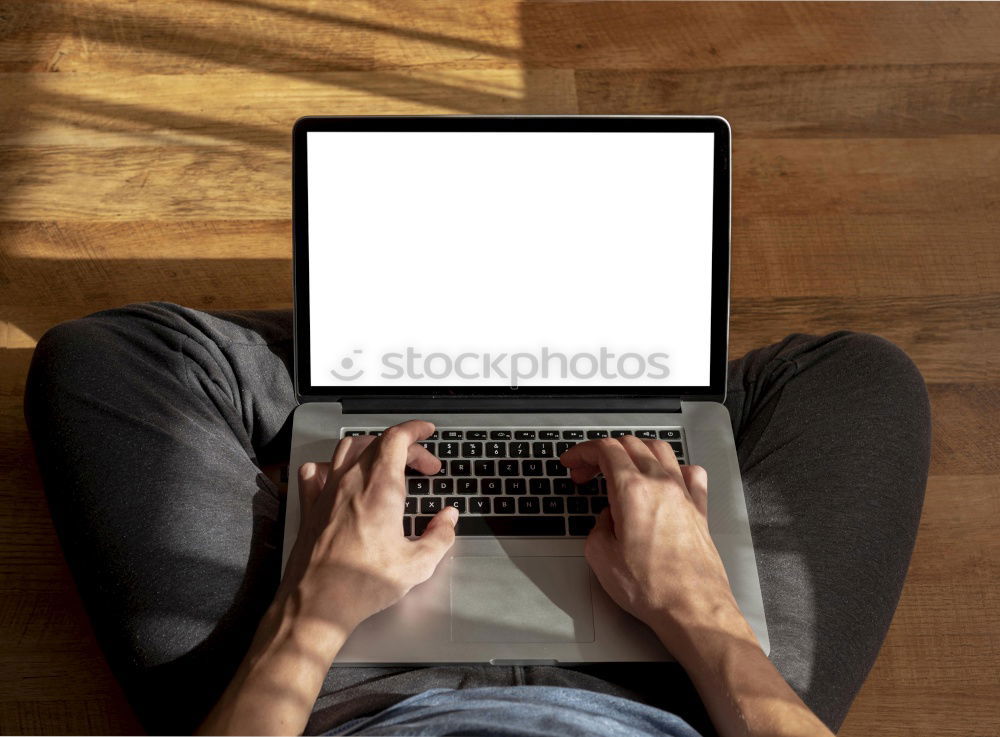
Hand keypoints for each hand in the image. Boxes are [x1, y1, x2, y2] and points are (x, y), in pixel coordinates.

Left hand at [279, 420, 457, 646]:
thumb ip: (440, 535)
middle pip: (378, 442)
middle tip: (423, 466)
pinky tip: (338, 475)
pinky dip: (331, 465)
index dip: (415, 430)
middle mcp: (351, 481)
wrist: (317, 603)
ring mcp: (326, 492)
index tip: (427, 432)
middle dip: (405, 446)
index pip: (397, 438)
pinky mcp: (310, 507)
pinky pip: (315, 472)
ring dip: (372, 448)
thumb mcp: (417, 564)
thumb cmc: (362, 584)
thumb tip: (449, 518)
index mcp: (380, 488)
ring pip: (346, 449)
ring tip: (387, 462)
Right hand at [560, 436, 743, 652]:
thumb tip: (606, 520)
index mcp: (633, 491)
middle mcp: (661, 484)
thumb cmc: (652, 589)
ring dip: (635, 452)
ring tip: (621, 468)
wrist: (692, 609)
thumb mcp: (600, 557)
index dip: (582, 451)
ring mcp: (684, 494)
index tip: (572, 462)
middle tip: (587, 472)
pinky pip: (690, 472)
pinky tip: (664, 480)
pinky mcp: (699, 509)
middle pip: (630, 444)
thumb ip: (597, 527)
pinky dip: (672, 468)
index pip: (605, 449)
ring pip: (660, 450)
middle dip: (602, 453)